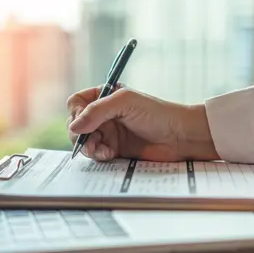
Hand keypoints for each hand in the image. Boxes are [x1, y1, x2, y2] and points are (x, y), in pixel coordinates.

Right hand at [66, 84, 218, 161]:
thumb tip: (74, 127)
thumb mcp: (124, 103)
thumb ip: (96, 111)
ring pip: (85, 141)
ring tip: (101, 150)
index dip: (75, 113)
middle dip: (80, 134)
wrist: (180, 136)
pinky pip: (97, 153)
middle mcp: (105, 114)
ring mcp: (109, 132)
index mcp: (106, 97)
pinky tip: (109, 154)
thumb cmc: (157, 113)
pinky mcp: (115, 149)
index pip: (77, 103)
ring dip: (88, 147)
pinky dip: (99, 155)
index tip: (81, 123)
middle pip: (77, 124)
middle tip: (89, 141)